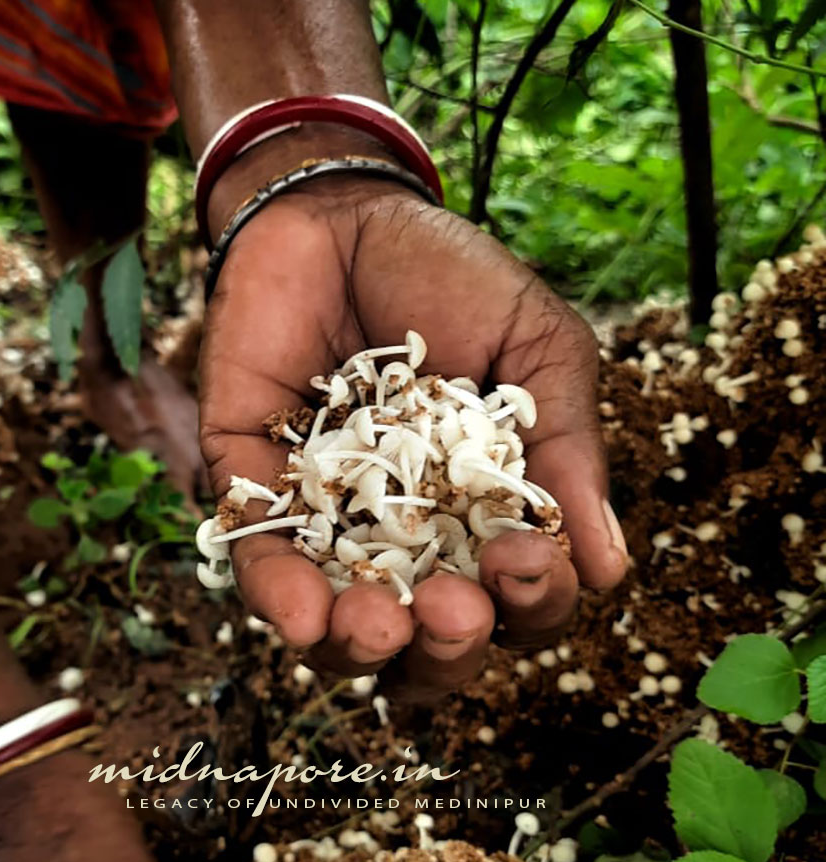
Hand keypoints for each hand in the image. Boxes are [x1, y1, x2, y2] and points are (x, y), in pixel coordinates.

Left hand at [199, 178, 627, 698]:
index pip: (517, 598)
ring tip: (379, 626)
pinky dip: (278, 596)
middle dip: (447, 649)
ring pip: (341, 626)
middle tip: (456, 614)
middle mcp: (408, 536)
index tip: (527, 561)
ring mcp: (326, 519)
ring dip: (362, 646)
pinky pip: (258, 560)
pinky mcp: (251, 486)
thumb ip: (569, 452)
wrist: (344, 212)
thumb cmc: (452, 280)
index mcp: (485, 515)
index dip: (531, 603)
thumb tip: (609, 570)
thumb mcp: (538, 351)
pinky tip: (304, 618)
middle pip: (430, 641)